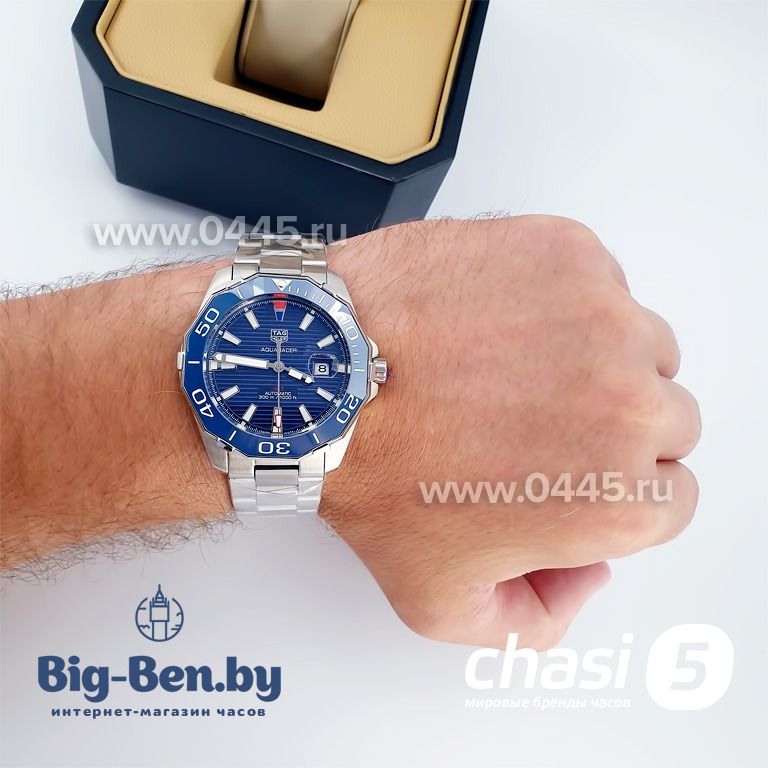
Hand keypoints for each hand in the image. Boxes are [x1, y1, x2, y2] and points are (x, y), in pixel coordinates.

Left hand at [324, 216, 700, 649]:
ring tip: (513, 370)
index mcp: (616, 497)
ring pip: (640, 345)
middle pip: (666, 419)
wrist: (319, 376)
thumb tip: (578, 579)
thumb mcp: (440, 602)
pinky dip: (564, 302)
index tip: (575, 475)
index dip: (614, 491)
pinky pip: (599, 283)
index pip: (670, 498)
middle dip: (611, 429)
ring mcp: (602, 316)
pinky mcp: (566, 252)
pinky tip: (501, 324)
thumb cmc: (369, 470)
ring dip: (597, 360)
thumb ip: (531, 622)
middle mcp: (629, 403)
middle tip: (536, 424)